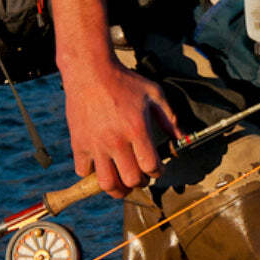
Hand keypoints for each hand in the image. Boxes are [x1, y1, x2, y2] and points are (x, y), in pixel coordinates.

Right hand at [63, 62, 182, 197]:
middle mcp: (116, 141)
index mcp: (137, 129)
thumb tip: (180, 138)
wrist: (91, 71)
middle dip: (141, 183)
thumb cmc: (124, 81)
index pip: (151, 166)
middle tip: (142, 176)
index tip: (157, 169)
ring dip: (118, 189)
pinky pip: (84, 171)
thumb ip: (169, 117)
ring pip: (107, 184)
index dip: (158, 173)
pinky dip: (92, 173)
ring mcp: (96, 144)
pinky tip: (100, 164)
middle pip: (131, 180)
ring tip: (123, 183)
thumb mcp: (153, 93)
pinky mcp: (79, 144)